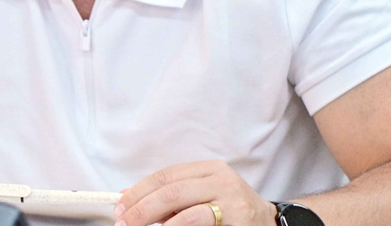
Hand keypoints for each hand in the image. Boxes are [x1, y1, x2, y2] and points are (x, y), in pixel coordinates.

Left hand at [114, 161, 276, 225]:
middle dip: (142, 209)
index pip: (166, 176)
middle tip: (124, 222)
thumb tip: (126, 196)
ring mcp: (233, 205)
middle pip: (172, 192)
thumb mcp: (201, 193)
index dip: (139, 191)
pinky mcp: (239, 225)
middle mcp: (223, 182)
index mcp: (210, 169)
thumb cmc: (229, 209)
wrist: (270, 224)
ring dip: (159, 225)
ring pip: (187, 215)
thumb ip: (169, 194)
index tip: (120, 206)